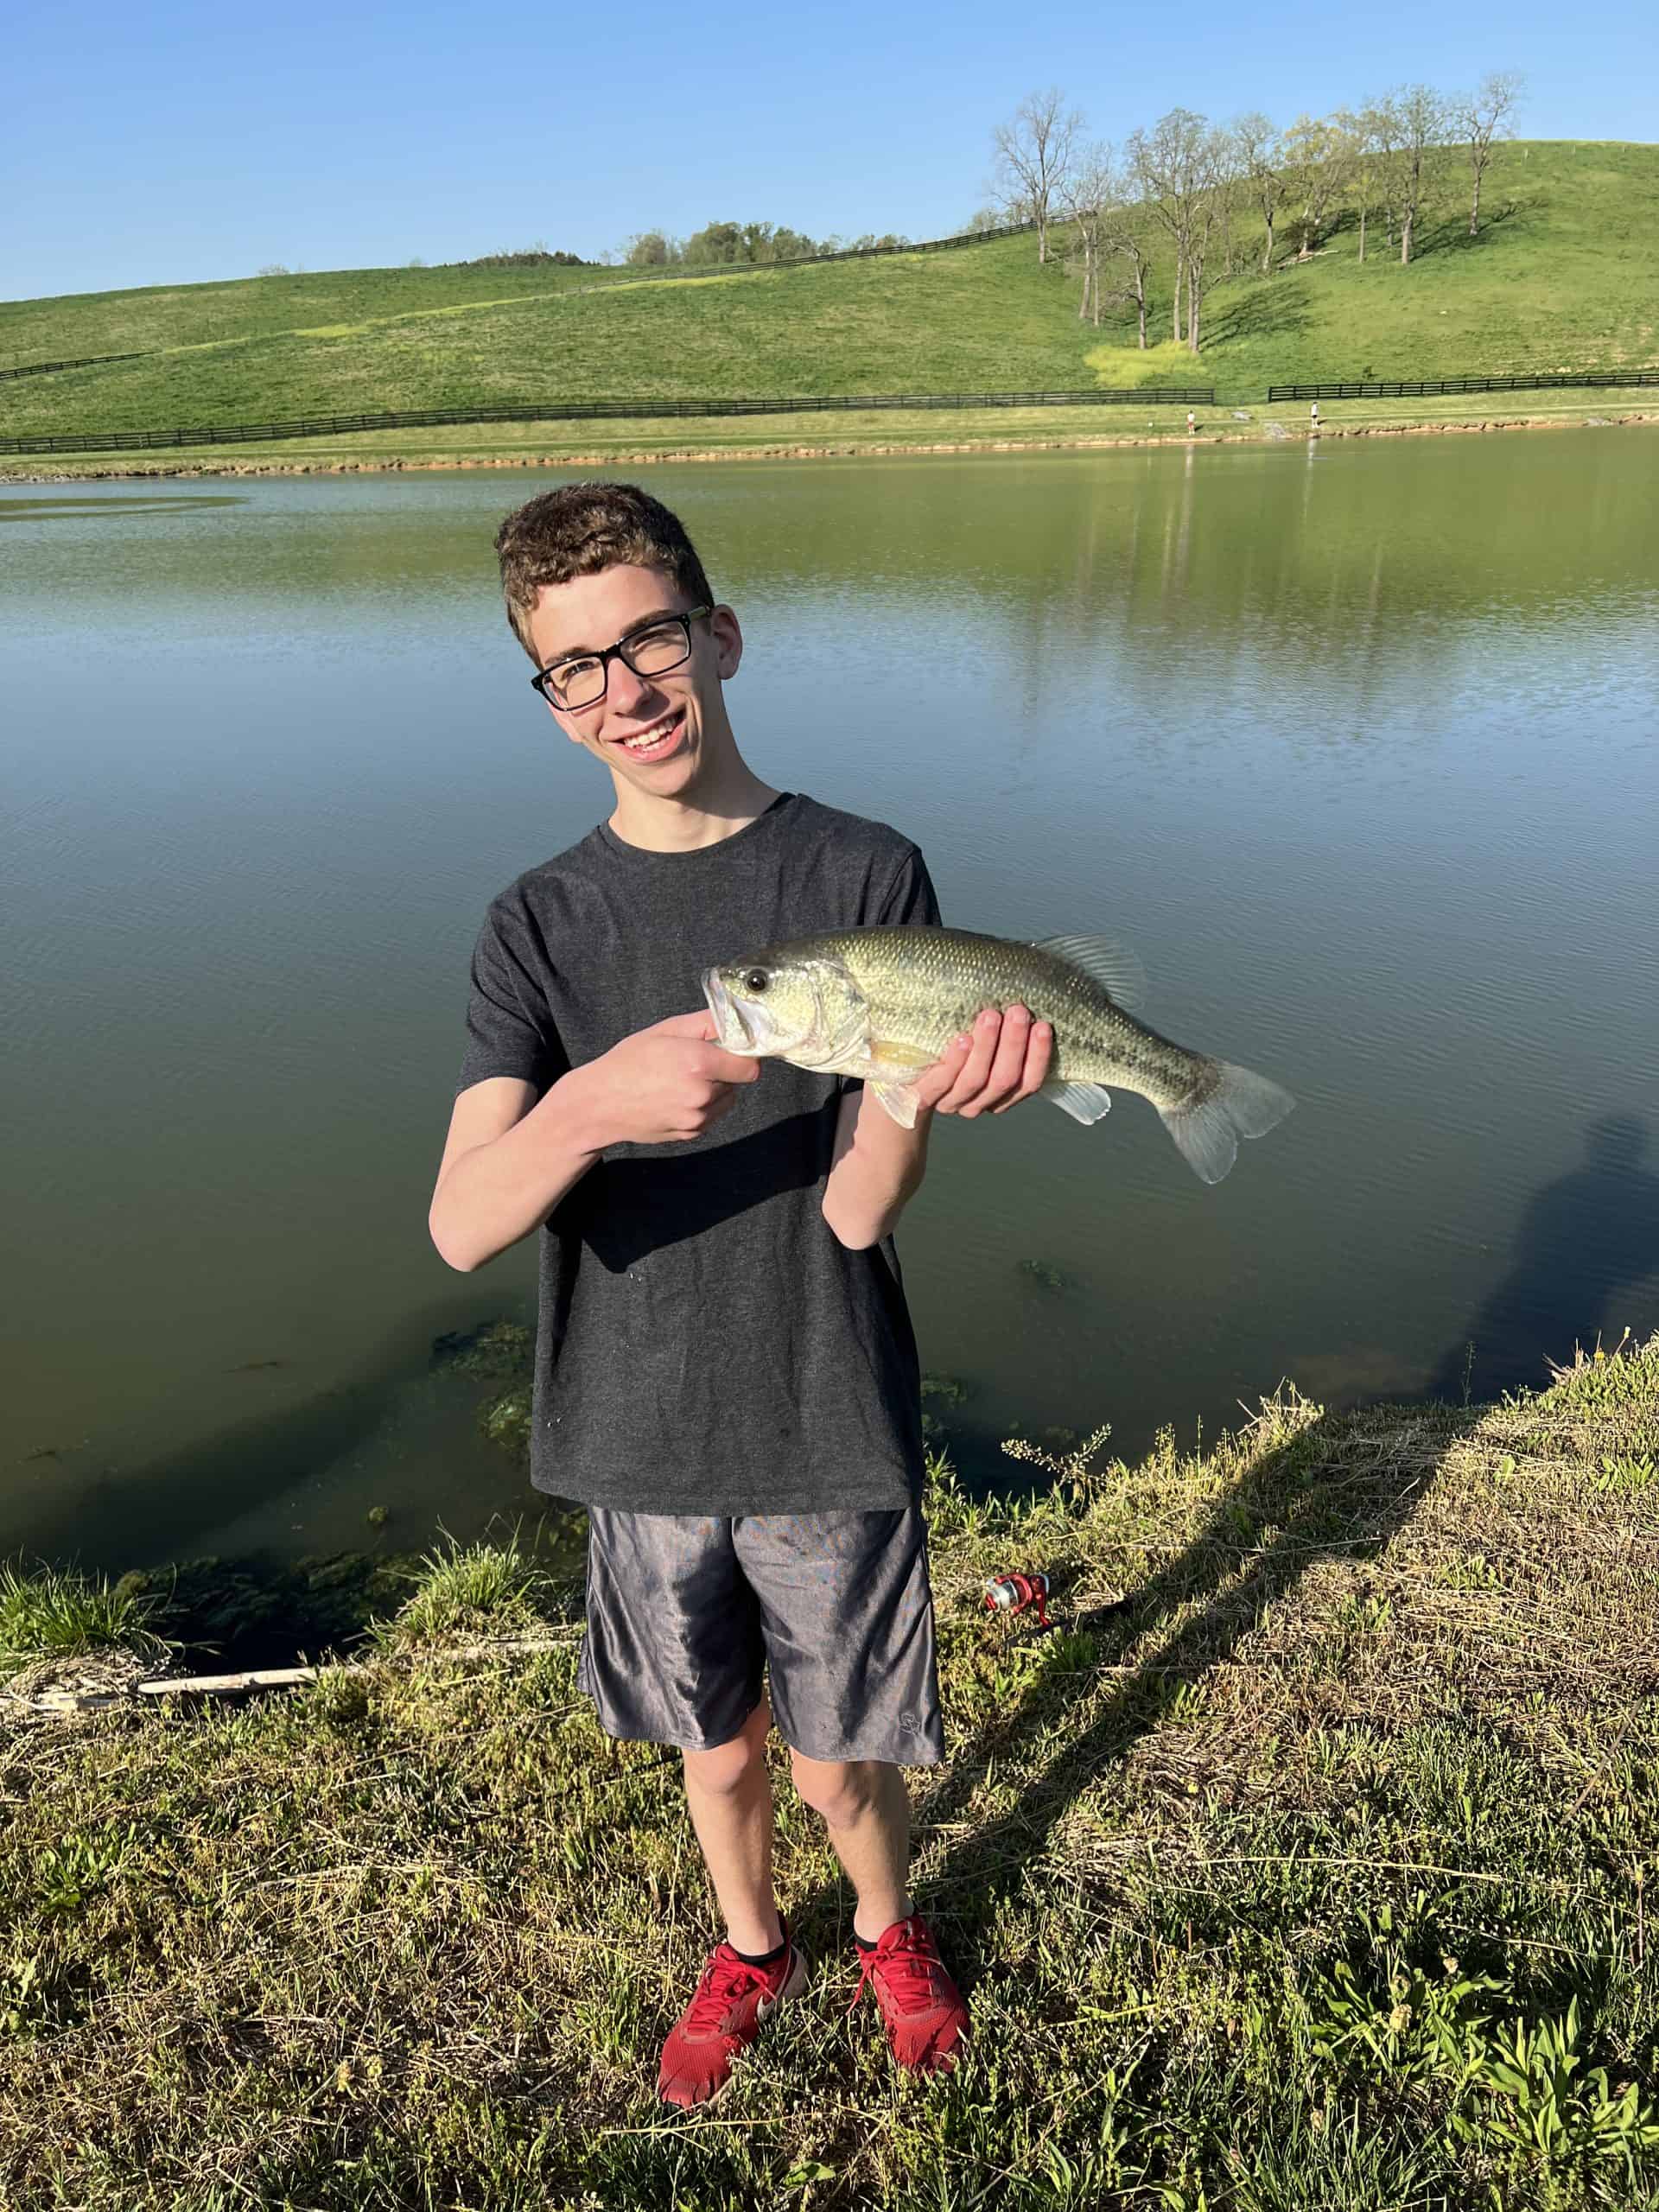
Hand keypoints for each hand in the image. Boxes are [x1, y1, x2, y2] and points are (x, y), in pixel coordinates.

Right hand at [577, 1010, 759, 1146]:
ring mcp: (696, 1118)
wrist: (600, 1103)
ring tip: (680, 1081)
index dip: (743, 1056)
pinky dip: (703, 1106)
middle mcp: (701, 1094)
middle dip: (723, 1070)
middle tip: (692, 1063)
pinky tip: (676, 1097)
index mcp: (698, 1063)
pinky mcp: (691, 1134)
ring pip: (726, 1099)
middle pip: (737, 1081)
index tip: (729, 1051)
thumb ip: (707, 1023)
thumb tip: (739, 1018)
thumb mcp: (666, 1030)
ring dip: (715, 1089)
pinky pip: (712, 1115)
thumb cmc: (628, 1062)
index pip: (750, 1066)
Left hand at [911, 1005, 1052, 1117]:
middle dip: (1014, 1044)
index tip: (1043, 1026)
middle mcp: (976, 1103)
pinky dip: (955, 1061)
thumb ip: (998, 1033)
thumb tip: (1023, 996)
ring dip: (987, 1047)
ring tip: (991, 1016)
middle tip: (1018, 1011)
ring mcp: (949, 1102)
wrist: (895, 1085)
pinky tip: (962, 1039)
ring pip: (976, 1079)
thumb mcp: (974, 1045)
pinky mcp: (920, 1097)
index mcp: (997, 1095)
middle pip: (1004, 1079)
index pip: (1028, 1083)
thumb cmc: (941, 1053)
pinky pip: (942, 1082)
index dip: (1039, 1056)